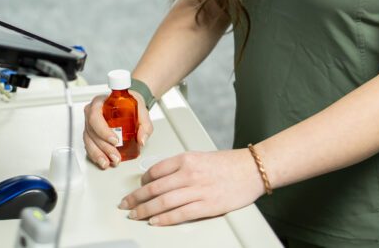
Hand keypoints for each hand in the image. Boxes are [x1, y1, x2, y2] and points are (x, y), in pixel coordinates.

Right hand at [82, 91, 152, 168]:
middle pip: (92, 131)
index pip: (95, 116)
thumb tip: (142, 139)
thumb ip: (144, 124)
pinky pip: (89, 146)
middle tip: (116, 156)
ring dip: (98, 154)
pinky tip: (104, 161)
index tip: (114, 140)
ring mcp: (90, 125)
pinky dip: (96, 156)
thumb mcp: (140, 108)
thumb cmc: (129, 103)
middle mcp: (91, 113)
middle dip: (104, 147)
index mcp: (100, 102)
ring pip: (89, 141)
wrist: (127, 105)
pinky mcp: (91, 135)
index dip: (103, 130)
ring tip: (109, 162)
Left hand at [118, 149, 265, 225]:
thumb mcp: (200, 156)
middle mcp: (189, 173)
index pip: (155, 170)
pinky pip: (180, 214)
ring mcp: (198, 190)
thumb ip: (181, 166)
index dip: (141, 182)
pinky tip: (154, 221)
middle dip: (136, 198)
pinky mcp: (207, 205)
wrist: (253, 169)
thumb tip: (161, 178)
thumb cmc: (229, 163)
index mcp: (186, 159)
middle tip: (125, 204)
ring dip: (145, 210)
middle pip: (154, 188)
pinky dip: (164, 219)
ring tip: (135, 215)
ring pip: (163, 202)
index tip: (137, 188)